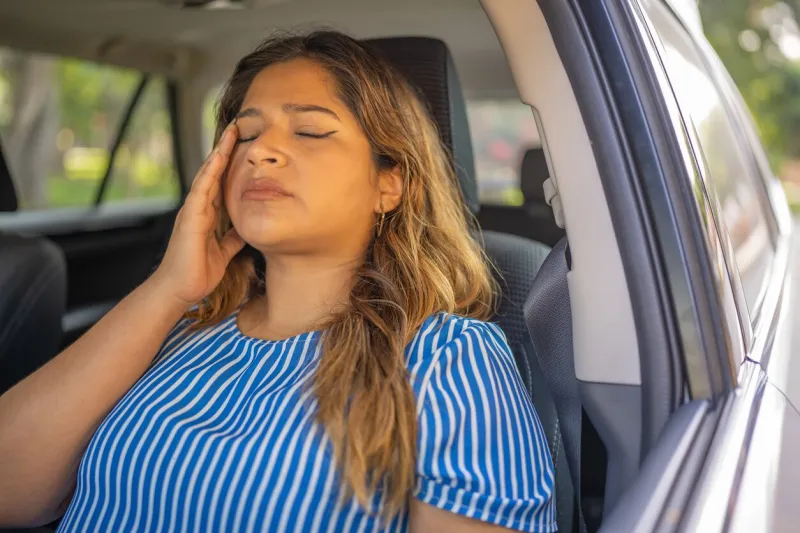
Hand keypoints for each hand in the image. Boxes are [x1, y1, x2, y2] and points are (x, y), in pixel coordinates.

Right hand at [151, 122, 244, 306]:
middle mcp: (199, 208)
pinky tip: (218, 158)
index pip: (221, 182)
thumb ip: (232, 238)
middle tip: (237, 127)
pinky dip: (209, 172)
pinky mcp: (190, 218)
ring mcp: (192, 211)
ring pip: (207, 175)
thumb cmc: (198, 272)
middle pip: (213, 173)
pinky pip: (201, 190)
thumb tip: (246, 230)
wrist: (180, 289)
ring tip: (230, 134)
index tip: (243, 145)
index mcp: (207, 215)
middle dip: (225, 150)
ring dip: (218, 154)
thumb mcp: (224, 252)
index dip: (231, 164)